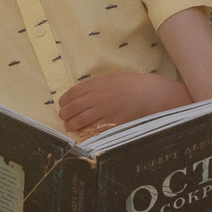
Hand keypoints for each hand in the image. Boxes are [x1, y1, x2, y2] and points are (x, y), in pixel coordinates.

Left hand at [57, 71, 189, 135]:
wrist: (150, 93)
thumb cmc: (132, 84)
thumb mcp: (111, 78)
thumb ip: (95, 85)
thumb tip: (80, 94)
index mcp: (96, 84)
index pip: (72, 93)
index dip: (64, 100)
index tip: (62, 104)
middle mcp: (97, 98)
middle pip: (73, 108)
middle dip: (65, 114)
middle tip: (64, 117)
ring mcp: (104, 111)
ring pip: (80, 121)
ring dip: (71, 125)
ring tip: (69, 126)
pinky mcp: (112, 123)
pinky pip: (94, 130)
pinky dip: (85, 132)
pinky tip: (82, 133)